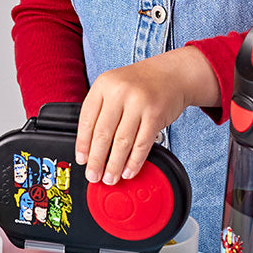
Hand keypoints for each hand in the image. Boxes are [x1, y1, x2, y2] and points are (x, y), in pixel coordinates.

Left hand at [75, 47, 218, 184]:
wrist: (171, 74)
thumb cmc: (139, 84)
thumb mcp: (114, 88)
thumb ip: (102, 110)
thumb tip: (91, 147)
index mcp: (103, 85)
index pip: (86, 119)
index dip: (82, 143)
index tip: (81, 160)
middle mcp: (119, 92)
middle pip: (103, 133)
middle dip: (96, 159)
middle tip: (93, 176)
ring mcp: (138, 103)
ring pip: (122, 141)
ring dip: (114, 164)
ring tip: (110, 178)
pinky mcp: (155, 114)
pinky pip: (142, 143)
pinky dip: (134, 161)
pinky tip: (128, 171)